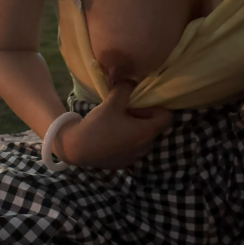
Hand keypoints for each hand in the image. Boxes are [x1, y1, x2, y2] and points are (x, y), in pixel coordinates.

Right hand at [56, 75, 172, 169]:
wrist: (76, 148)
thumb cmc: (97, 125)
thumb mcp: (112, 101)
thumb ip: (126, 87)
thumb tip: (132, 80)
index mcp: (146, 132)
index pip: (166, 118)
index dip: (156, 108)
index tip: (140, 105)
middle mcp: (145, 147)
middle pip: (154, 128)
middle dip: (144, 117)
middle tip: (126, 111)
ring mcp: (135, 158)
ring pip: (143, 139)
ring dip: (136, 129)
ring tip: (118, 123)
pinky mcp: (124, 163)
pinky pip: (133, 149)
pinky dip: (127, 141)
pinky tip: (111, 136)